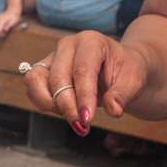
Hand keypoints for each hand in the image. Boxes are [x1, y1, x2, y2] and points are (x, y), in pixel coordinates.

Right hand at [20, 30, 146, 133]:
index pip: (83, 70)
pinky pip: (32, 87)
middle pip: (58, 77)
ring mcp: (53, 57)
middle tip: (81, 125)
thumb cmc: (126, 71)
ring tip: (71, 117)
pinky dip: (43, 103)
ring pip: (35, 80)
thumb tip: (113, 110)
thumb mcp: (134, 81)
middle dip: (67, 105)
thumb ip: (122, 95)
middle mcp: (68, 45)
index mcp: (91, 41)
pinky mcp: (43, 71)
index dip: (84, 96)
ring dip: (49, 104)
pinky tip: (63, 112)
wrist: (119, 69)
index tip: (87, 119)